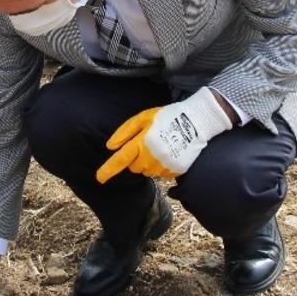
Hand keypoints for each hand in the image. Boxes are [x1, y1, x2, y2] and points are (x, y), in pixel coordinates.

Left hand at [96, 87, 232, 182]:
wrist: (197, 122)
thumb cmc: (167, 116)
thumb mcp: (143, 117)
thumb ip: (125, 132)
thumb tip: (110, 147)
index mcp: (141, 143)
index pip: (120, 161)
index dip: (107, 170)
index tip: (99, 178)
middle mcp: (151, 158)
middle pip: (134, 168)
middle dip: (136, 159)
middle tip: (147, 144)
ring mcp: (164, 166)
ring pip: (148, 172)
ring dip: (149, 162)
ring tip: (161, 146)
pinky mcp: (175, 171)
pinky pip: (162, 174)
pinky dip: (162, 165)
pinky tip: (170, 152)